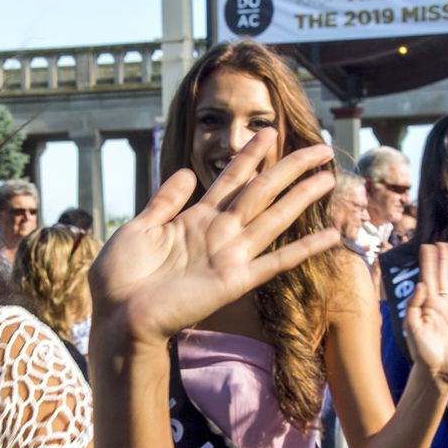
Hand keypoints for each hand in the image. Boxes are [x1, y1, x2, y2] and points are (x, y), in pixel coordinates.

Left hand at [89, 130, 338, 348]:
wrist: (117, 315)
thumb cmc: (121, 277)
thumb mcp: (139, 227)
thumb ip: (165, 201)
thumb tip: (186, 173)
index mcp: (195, 219)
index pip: (231, 179)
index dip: (251, 155)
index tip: (270, 132)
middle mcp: (218, 234)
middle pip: (262, 191)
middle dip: (290, 168)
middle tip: (319, 148)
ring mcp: (229, 257)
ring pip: (274, 218)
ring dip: (301, 198)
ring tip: (328, 178)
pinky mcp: (233, 281)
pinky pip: (275, 262)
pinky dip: (303, 249)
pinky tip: (330, 237)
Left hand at [404, 242, 447, 384]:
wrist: (436, 370)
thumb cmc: (421, 351)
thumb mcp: (412, 327)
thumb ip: (415, 304)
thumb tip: (423, 284)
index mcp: (428, 305)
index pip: (428, 278)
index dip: (428, 262)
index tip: (427, 246)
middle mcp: (442, 307)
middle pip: (444, 278)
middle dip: (443, 261)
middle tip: (443, 244)